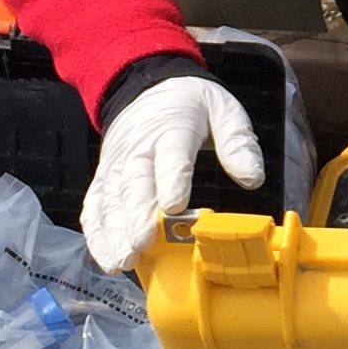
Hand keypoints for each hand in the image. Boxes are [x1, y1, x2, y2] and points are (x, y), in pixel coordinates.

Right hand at [80, 73, 263, 273]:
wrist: (146, 87)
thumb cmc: (190, 104)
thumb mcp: (223, 109)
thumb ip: (237, 142)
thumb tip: (253, 178)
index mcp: (171, 128)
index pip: (171, 154)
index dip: (171, 180)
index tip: (175, 206)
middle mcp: (137, 149)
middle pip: (133, 183)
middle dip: (136, 217)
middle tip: (141, 245)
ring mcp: (116, 165)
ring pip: (110, 200)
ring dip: (114, 232)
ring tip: (122, 260)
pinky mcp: (104, 179)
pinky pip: (94, 206)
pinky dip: (96, 233)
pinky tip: (105, 256)